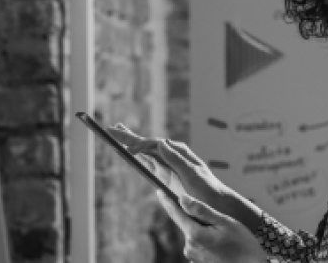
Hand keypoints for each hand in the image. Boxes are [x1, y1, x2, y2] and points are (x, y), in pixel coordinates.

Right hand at [107, 125, 233, 218]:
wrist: (216, 201)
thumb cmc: (207, 187)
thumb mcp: (192, 173)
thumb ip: (177, 159)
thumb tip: (162, 143)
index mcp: (178, 152)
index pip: (154, 143)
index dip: (139, 144)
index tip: (126, 148)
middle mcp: (171, 155)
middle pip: (146, 143)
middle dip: (129, 136)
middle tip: (111, 127)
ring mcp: (168, 165)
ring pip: (145, 151)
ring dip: (131, 143)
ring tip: (117, 134)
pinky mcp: (166, 175)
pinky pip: (148, 163)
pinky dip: (137, 157)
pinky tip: (130, 153)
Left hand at [160, 191, 254, 262]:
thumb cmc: (242, 244)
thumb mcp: (225, 222)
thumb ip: (202, 210)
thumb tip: (182, 198)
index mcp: (194, 234)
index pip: (176, 213)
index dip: (168, 201)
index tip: (160, 190)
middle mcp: (189, 247)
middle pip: (188, 223)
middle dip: (198, 218)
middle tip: (219, 220)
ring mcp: (193, 257)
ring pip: (194, 234)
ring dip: (204, 230)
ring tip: (225, 235)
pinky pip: (199, 245)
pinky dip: (207, 240)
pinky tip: (222, 244)